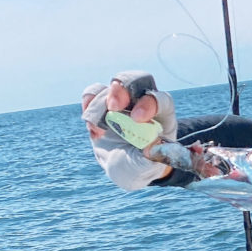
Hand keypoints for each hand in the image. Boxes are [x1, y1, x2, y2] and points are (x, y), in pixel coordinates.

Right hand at [81, 72, 177, 189]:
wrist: (124, 169)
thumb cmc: (142, 167)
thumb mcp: (148, 168)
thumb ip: (151, 158)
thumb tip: (151, 146)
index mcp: (163, 116)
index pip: (161, 100)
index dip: (149, 104)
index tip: (137, 120)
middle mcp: (144, 103)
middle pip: (137, 81)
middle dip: (123, 90)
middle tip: (113, 107)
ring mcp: (123, 102)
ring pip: (113, 85)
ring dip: (101, 103)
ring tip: (98, 129)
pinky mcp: (103, 106)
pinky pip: (93, 91)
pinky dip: (88, 102)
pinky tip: (90, 123)